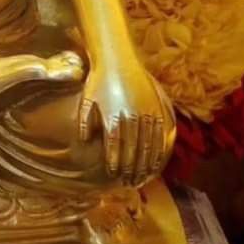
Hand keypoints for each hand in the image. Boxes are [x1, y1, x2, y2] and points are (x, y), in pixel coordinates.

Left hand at [78, 64, 173, 186]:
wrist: (117, 60)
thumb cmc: (98, 82)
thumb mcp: (87, 101)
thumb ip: (84, 123)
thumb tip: (84, 142)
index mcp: (112, 117)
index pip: (115, 147)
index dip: (116, 163)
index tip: (115, 175)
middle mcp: (130, 116)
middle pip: (133, 150)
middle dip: (131, 169)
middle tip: (129, 183)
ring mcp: (145, 112)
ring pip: (148, 145)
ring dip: (146, 164)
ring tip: (143, 177)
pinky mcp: (155, 107)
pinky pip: (159, 134)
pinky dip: (158, 150)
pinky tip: (157, 161)